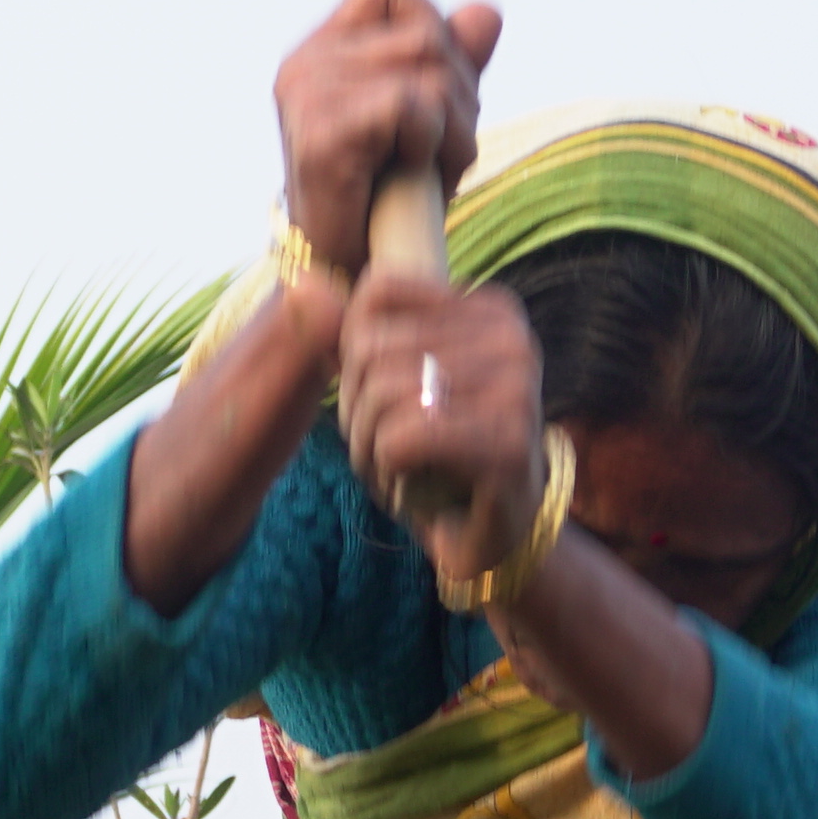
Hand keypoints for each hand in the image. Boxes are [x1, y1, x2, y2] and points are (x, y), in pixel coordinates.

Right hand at [276, 0, 505, 278]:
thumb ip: (453, 62)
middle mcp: (302, 67)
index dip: (436, 33)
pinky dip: (439, 144)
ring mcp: (307, 98)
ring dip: (457, 124)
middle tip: (441, 148)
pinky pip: (416, 106)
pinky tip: (419, 176)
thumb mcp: (430, 122)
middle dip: (461, 89)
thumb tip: (487, 10)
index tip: (434, 97)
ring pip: (430, 67)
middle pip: (425, 29)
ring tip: (433, 166)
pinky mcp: (323, 136)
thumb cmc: (390, 204)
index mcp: (317, 53)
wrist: (352, 286)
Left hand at [336, 275, 544, 577]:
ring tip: (397, 468)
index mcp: (492, 308)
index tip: (382, 397)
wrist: (491, 537)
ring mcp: (519, 388)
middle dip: (356, 408)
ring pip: (381, 394)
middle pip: (371, 347)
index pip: (378, 293)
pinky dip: (386, 470)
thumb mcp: (389, 382)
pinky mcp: (510, 444)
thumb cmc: (435, 455)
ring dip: (368, 446)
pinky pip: (401, 438)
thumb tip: (298, 281)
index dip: (353, 352)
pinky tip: (412, 486)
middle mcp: (513, 337)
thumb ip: (348, 331)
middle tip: (384, 446)